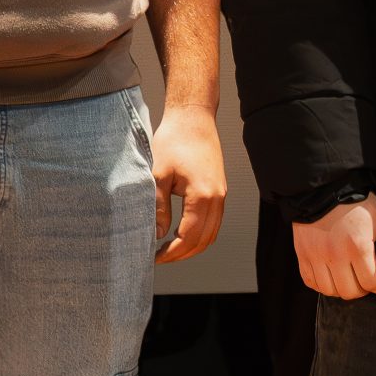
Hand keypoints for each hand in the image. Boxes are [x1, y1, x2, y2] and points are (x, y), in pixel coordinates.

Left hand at [150, 105, 225, 263]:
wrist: (193, 117)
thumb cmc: (174, 140)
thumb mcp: (157, 175)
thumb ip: (158, 207)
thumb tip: (158, 234)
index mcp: (202, 195)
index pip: (189, 237)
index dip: (172, 252)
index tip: (155, 257)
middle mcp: (217, 197)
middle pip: (204, 240)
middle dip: (183, 254)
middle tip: (160, 258)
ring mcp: (221, 194)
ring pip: (212, 233)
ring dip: (193, 245)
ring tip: (169, 248)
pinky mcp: (219, 189)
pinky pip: (214, 221)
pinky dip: (200, 233)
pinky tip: (181, 232)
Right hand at [293, 193, 375, 298]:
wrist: (324, 188)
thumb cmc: (356, 203)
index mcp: (357, 247)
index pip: (373, 283)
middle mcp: (335, 255)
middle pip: (351, 292)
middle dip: (366, 289)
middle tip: (371, 279)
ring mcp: (316, 257)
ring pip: (330, 291)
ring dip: (344, 289)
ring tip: (352, 278)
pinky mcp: (303, 255)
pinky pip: (311, 282)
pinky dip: (323, 285)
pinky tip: (333, 276)